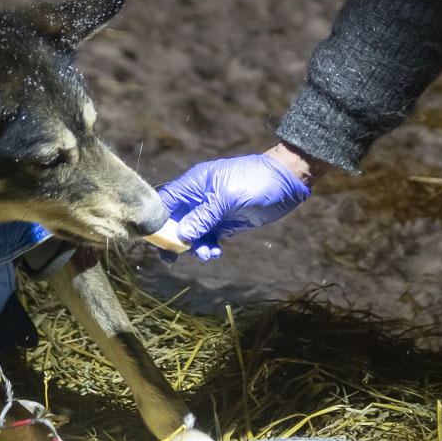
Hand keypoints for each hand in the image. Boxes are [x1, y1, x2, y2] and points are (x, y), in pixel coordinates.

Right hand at [157, 151, 311, 259]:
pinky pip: (208, 238)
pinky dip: (208, 247)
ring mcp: (211, 211)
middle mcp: (199, 198)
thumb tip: (182, 235)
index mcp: (194, 184)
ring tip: (207, 254)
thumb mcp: (227, 197)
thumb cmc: (255, 181)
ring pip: (192, 233)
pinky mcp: (224, 223)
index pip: (165, 202)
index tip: (156, 240)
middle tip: (172, 259)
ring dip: (195, 246)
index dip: (157, 220)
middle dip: (174, 240)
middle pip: (175, 221)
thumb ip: (203, 215)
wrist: (285, 182)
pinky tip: (215, 252)